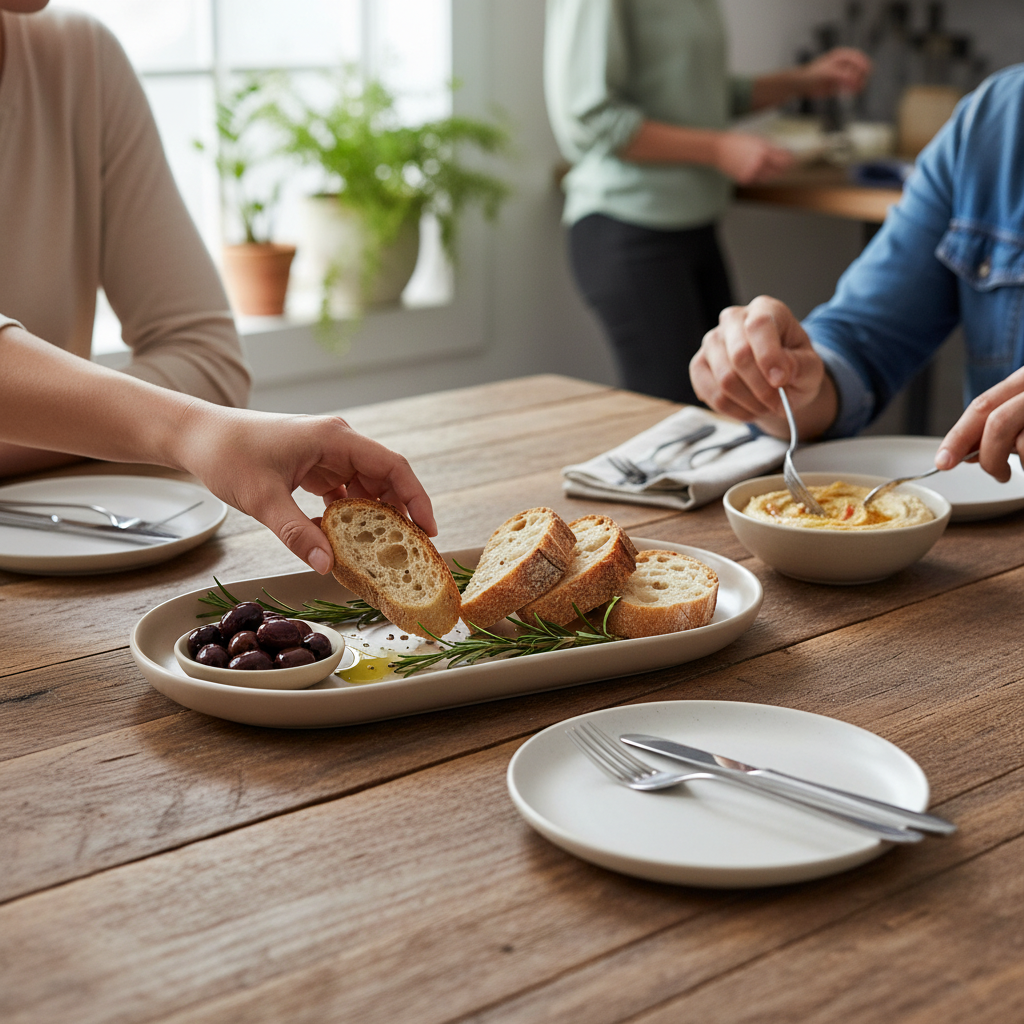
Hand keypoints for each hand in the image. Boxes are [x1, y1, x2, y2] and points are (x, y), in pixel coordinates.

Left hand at [175, 405, 436, 574]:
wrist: (196, 436)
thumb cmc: (227, 455)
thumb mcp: (261, 498)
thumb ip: (295, 533)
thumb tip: (327, 566)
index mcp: (334, 438)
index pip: (392, 466)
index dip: (416, 497)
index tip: (428, 529)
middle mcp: (337, 442)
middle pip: (385, 478)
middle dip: (400, 512)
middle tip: (410, 550)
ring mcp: (326, 454)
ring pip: (367, 486)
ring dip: (375, 516)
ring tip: (383, 550)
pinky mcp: (314, 466)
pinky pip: (345, 492)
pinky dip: (351, 515)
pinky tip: (347, 540)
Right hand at [689, 295, 835, 439]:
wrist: (777, 382)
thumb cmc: (795, 368)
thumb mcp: (811, 367)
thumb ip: (801, 366)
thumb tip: (780, 371)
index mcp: (765, 309)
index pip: (759, 325)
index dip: (768, 355)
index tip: (780, 380)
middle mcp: (733, 320)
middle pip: (739, 354)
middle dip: (761, 387)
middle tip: (778, 403)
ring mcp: (712, 342)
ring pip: (725, 379)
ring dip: (750, 402)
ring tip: (766, 406)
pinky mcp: (698, 366)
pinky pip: (712, 395)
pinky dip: (734, 410)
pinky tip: (749, 408)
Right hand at [714, 134, 794, 183]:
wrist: (719, 150)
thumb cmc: (735, 142)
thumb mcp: (755, 140)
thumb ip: (768, 147)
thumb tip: (780, 153)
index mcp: (761, 151)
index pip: (781, 159)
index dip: (788, 160)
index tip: (792, 160)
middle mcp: (757, 163)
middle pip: (776, 171)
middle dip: (782, 169)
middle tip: (786, 167)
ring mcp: (750, 173)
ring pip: (767, 177)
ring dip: (771, 174)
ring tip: (773, 170)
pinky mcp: (744, 179)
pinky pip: (756, 180)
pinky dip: (759, 177)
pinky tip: (758, 171)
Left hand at [796, 48, 872, 97]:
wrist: (802, 85)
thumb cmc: (813, 75)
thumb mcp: (828, 73)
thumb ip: (841, 75)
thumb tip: (853, 79)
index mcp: (841, 56)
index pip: (858, 58)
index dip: (863, 65)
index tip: (865, 73)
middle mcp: (843, 63)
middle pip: (859, 67)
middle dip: (862, 75)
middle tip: (862, 83)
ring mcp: (842, 73)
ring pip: (856, 77)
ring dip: (860, 82)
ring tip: (860, 89)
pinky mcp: (839, 84)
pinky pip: (850, 86)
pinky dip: (854, 89)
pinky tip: (854, 92)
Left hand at [936, 367, 1023, 481]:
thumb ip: (999, 426)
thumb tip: (968, 453)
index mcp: (1023, 379)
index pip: (981, 406)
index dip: (958, 437)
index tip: (942, 462)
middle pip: (996, 422)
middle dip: (987, 456)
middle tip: (996, 474)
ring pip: (1020, 443)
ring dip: (1018, 463)